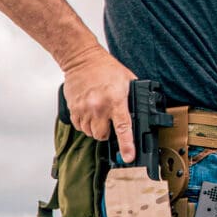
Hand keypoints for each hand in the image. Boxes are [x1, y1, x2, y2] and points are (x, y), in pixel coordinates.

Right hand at [61, 46, 137, 161]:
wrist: (82, 59)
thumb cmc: (106, 68)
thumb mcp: (128, 81)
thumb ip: (134, 97)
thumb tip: (143, 112)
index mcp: (115, 100)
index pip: (123, 128)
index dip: (126, 145)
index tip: (128, 157)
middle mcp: (98, 107)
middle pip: (102, 135)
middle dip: (108, 133)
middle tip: (110, 122)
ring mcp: (84, 109)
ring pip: (90, 133)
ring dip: (96, 129)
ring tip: (100, 115)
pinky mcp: (73, 108)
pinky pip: (79, 127)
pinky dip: (85, 124)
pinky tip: (89, 113)